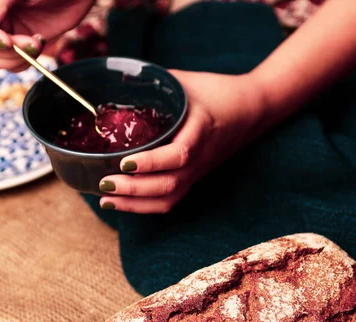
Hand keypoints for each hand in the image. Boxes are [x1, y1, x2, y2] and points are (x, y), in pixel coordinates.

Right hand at [0, 0, 94, 70]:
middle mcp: (0, 21)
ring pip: (3, 60)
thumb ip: (1, 4)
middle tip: (33, 43)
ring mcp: (11, 33)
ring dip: (20, 57)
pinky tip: (39, 42)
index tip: (9, 43)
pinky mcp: (26, 44)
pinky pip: (18, 63)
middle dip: (10, 52)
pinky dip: (28, 60)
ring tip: (38, 42)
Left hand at [99, 70, 261, 213]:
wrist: (251, 111)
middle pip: (169, 184)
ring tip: (105, 200)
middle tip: (104, 183)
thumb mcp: (185, 82)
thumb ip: (154, 84)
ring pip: (168, 199)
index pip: (179, 154)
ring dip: (136, 204)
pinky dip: (144, 207)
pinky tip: (122, 203)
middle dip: (134, 189)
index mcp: (201, 129)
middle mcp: (200, 157)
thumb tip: (115, 81)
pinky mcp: (193, 179)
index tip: (124, 162)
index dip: (151, 163)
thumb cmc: (216, 92)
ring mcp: (197, 172)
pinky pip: (170, 201)